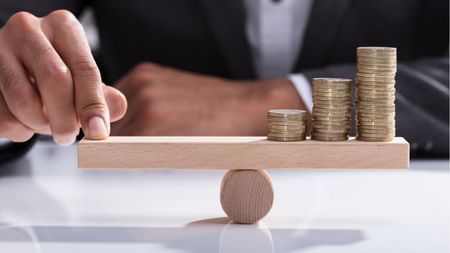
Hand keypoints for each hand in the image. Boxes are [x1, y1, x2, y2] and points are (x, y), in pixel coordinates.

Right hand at [0, 10, 126, 144]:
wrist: (13, 68)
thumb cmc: (55, 72)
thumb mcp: (82, 78)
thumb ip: (102, 95)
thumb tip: (117, 107)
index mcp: (63, 27)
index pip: (84, 69)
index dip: (93, 104)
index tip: (98, 131)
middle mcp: (29, 29)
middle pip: (55, 81)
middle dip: (66, 118)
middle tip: (68, 136)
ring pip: (24, 100)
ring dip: (39, 125)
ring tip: (46, 124)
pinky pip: (2, 114)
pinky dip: (18, 129)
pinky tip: (25, 121)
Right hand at [111, 63, 304, 135]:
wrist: (242, 107)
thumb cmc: (219, 135)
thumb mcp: (180, 154)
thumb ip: (146, 152)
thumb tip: (121, 154)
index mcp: (150, 126)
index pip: (111, 144)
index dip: (112, 152)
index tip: (111, 156)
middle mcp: (145, 100)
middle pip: (110, 126)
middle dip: (115, 136)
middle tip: (131, 143)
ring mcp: (146, 82)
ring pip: (114, 108)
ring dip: (121, 118)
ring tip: (146, 126)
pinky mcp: (147, 71)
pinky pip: (125, 92)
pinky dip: (131, 104)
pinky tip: (149, 111)